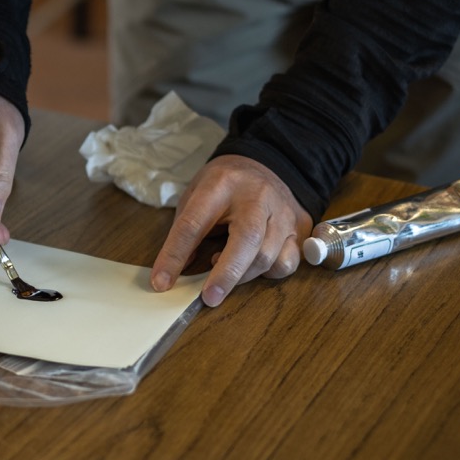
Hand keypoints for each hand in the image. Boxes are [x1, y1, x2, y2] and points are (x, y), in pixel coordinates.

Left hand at [150, 155, 312, 305]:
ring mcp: (282, 211)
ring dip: (242, 274)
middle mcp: (256, 196)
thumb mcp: (196, 198)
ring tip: (224, 267)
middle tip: (208, 297)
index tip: (161, 282)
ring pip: (268, 256)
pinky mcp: (299, 226)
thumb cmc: (223, 186)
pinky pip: (287, 262)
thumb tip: (172, 275)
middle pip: (247, 239)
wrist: (263, 162)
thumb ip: (185, 234)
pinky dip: (268, 273)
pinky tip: (253, 265)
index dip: (175, 255)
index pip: (193, 224)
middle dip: (226, 274)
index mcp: (220, 185)